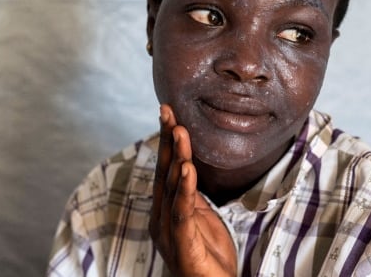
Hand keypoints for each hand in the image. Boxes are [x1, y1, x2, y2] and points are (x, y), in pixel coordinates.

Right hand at [149, 104, 236, 276]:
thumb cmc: (208, 260)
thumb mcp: (202, 221)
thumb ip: (192, 198)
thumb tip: (187, 172)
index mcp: (166, 211)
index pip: (165, 169)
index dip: (165, 141)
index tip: (168, 114)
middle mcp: (161, 218)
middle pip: (163, 172)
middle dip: (165, 140)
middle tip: (167, 111)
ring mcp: (169, 232)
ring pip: (172, 187)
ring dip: (176, 157)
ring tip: (180, 131)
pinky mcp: (181, 243)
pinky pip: (182, 211)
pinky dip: (185, 188)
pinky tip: (188, 167)